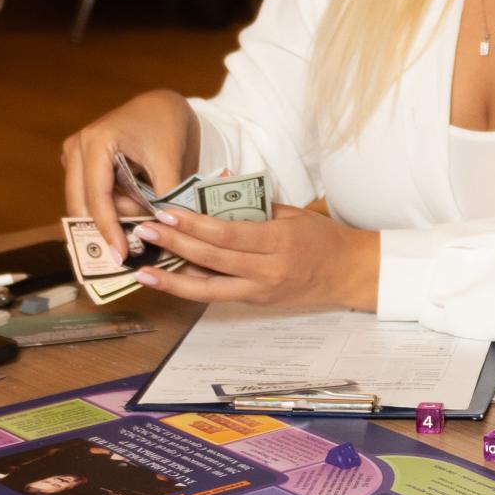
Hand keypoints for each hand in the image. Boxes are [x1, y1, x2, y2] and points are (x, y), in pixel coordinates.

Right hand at [62, 90, 198, 262]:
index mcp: (97, 142)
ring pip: (85, 204)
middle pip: (82, 204)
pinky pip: (90, 196)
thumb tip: (160, 233)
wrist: (162, 106)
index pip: (97, 197)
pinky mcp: (79, 163)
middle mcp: (78, 148)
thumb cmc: (167, 127)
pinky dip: (109, 210)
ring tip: (140, 226)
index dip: (109, 229)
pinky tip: (132, 217)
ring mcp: (75, 155)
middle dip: (106, 229)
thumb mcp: (171, 162)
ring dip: (111, 219)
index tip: (121, 255)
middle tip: (129, 253)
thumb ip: (164, 197)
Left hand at [141, 201, 379, 313]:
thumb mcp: (293, 214)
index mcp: (279, 241)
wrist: (350, 274)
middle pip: (212, 259)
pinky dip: (192, 289)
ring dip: (173, 280)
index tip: (167, 213)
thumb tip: (216, 191)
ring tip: (145, 272)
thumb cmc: (324, 238)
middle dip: (175, 245)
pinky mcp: (257, 303)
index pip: (228, 233)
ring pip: (209, 289)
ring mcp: (261, 291)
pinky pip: (219, 296)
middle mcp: (268, 270)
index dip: (194, 225)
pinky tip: (169, 281)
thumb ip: (254, 206)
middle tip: (145, 232)